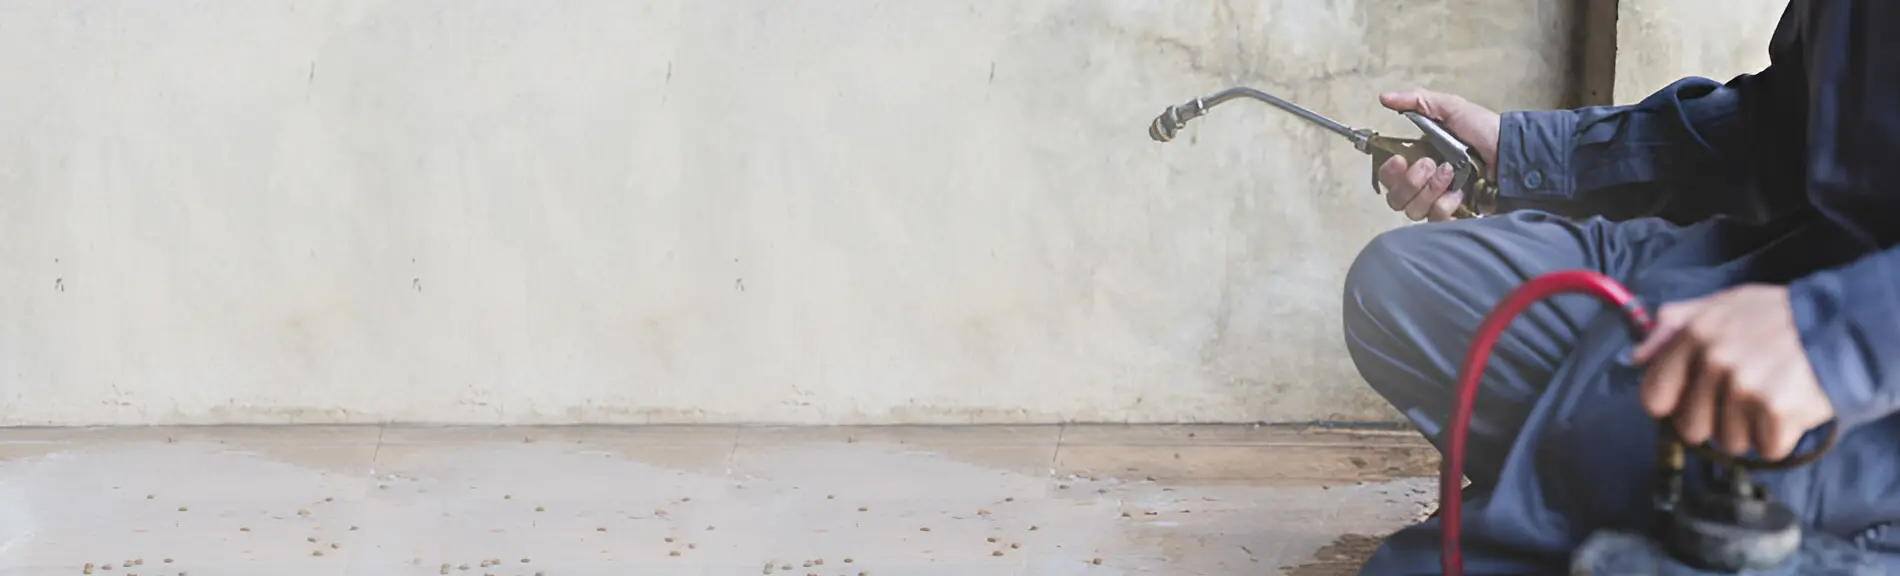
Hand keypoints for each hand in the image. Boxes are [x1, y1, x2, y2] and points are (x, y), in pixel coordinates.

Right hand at [1375, 89, 1501, 221]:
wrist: (1512, 151)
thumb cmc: (1483, 129)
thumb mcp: (1451, 108)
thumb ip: (1417, 101)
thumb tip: (1383, 97)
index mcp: (1418, 162)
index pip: (1388, 179)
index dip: (1388, 173)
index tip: (1400, 160)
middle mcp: (1424, 186)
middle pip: (1396, 199)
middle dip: (1410, 182)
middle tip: (1431, 164)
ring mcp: (1440, 203)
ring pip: (1414, 211)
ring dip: (1430, 190)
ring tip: (1451, 174)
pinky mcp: (1457, 217)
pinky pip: (1437, 220)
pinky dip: (1446, 206)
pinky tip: (1461, 193)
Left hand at [1631, 285, 1834, 459]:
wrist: (1840, 326)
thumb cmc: (1778, 317)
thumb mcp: (1722, 305)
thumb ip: (1673, 326)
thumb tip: (1636, 356)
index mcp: (1693, 335)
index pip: (1654, 395)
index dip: (1671, 405)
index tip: (1689, 402)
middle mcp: (1713, 362)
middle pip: (1690, 427)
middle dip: (1714, 420)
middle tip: (1740, 398)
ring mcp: (1743, 388)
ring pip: (1728, 441)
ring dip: (1749, 429)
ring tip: (1769, 398)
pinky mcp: (1775, 410)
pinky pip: (1764, 449)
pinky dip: (1778, 438)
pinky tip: (1787, 410)